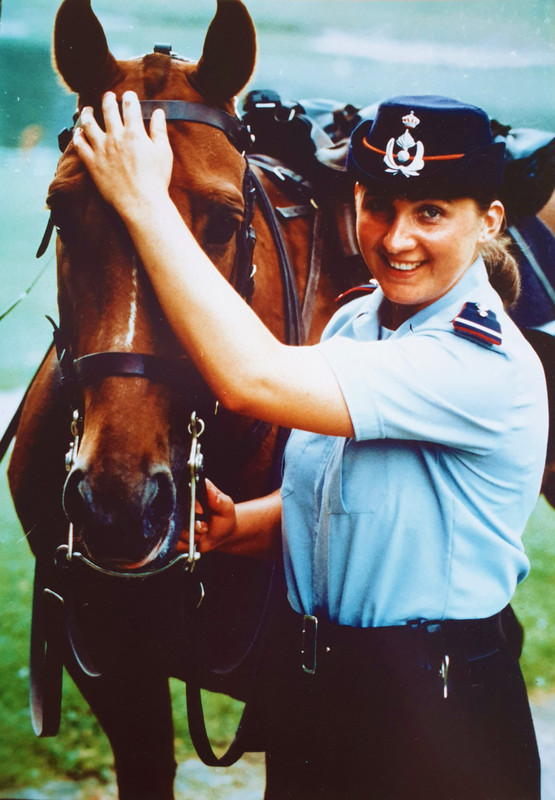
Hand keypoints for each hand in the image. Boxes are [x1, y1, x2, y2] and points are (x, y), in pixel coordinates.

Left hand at [72, 90, 172, 220]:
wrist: (141, 202)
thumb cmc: (156, 179)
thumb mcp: (164, 152)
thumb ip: (159, 130)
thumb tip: (158, 112)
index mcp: (134, 133)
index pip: (130, 107)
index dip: (129, 98)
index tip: (129, 95)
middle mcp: (115, 137)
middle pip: (108, 110)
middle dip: (108, 99)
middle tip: (108, 96)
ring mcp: (101, 150)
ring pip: (89, 124)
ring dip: (87, 113)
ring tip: (87, 109)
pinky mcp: (92, 163)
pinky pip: (80, 145)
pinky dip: (77, 136)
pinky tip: (78, 131)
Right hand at [177, 479, 236, 554]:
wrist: (222, 534)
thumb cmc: (224, 517)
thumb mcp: (226, 507)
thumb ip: (218, 499)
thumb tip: (208, 487)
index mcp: (191, 493)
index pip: (182, 495)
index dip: (191, 505)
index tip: (201, 512)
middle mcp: (179, 506)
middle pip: (176, 515)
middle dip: (192, 525)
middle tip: (204, 528)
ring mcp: (175, 521)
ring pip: (175, 530)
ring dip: (191, 536)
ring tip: (202, 534)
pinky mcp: (174, 535)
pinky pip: (175, 543)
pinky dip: (186, 545)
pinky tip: (195, 541)